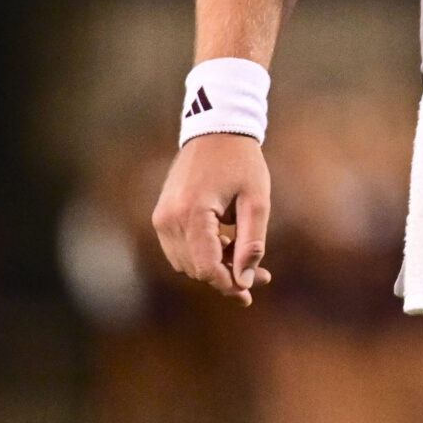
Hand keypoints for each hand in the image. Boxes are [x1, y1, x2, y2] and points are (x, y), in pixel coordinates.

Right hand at [151, 132, 272, 305]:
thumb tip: (244, 281)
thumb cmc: (241, 162)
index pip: (206, 268)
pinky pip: (179, 250)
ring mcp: (161, 218)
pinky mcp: (161, 216)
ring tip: (240, 249)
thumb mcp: (256, 200)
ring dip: (213, 265)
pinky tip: (225, 241)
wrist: (216, 130)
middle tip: (261, 274)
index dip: (228, 285)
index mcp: (192, 213)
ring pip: (185, 264)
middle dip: (225, 276)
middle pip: (195, 269)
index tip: (250, 292)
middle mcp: (169, 219)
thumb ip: (251, 243)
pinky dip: (201, 253)